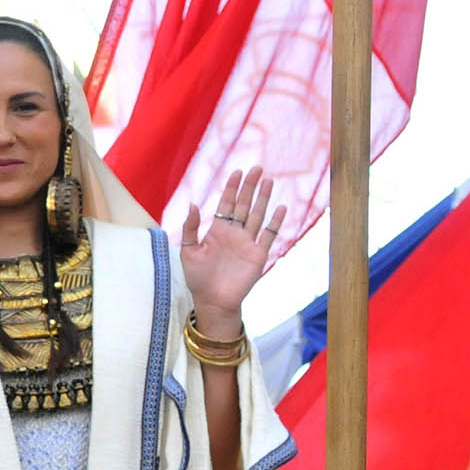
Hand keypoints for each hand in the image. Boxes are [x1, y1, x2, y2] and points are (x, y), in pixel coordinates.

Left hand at [176, 167, 285, 334]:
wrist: (213, 301)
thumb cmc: (198, 278)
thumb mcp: (189, 251)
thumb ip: (191, 228)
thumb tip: (193, 203)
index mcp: (217, 231)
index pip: (226, 204)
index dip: (231, 188)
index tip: (236, 172)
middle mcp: (234, 233)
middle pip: (244, 205)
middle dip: (249, 187)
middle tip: (256, 168)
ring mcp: (248, 243)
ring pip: (257, 215)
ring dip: (263, 199)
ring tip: (268, 180)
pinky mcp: (259, 254)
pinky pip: (269, 235)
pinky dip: (275, 222)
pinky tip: (281, 208)